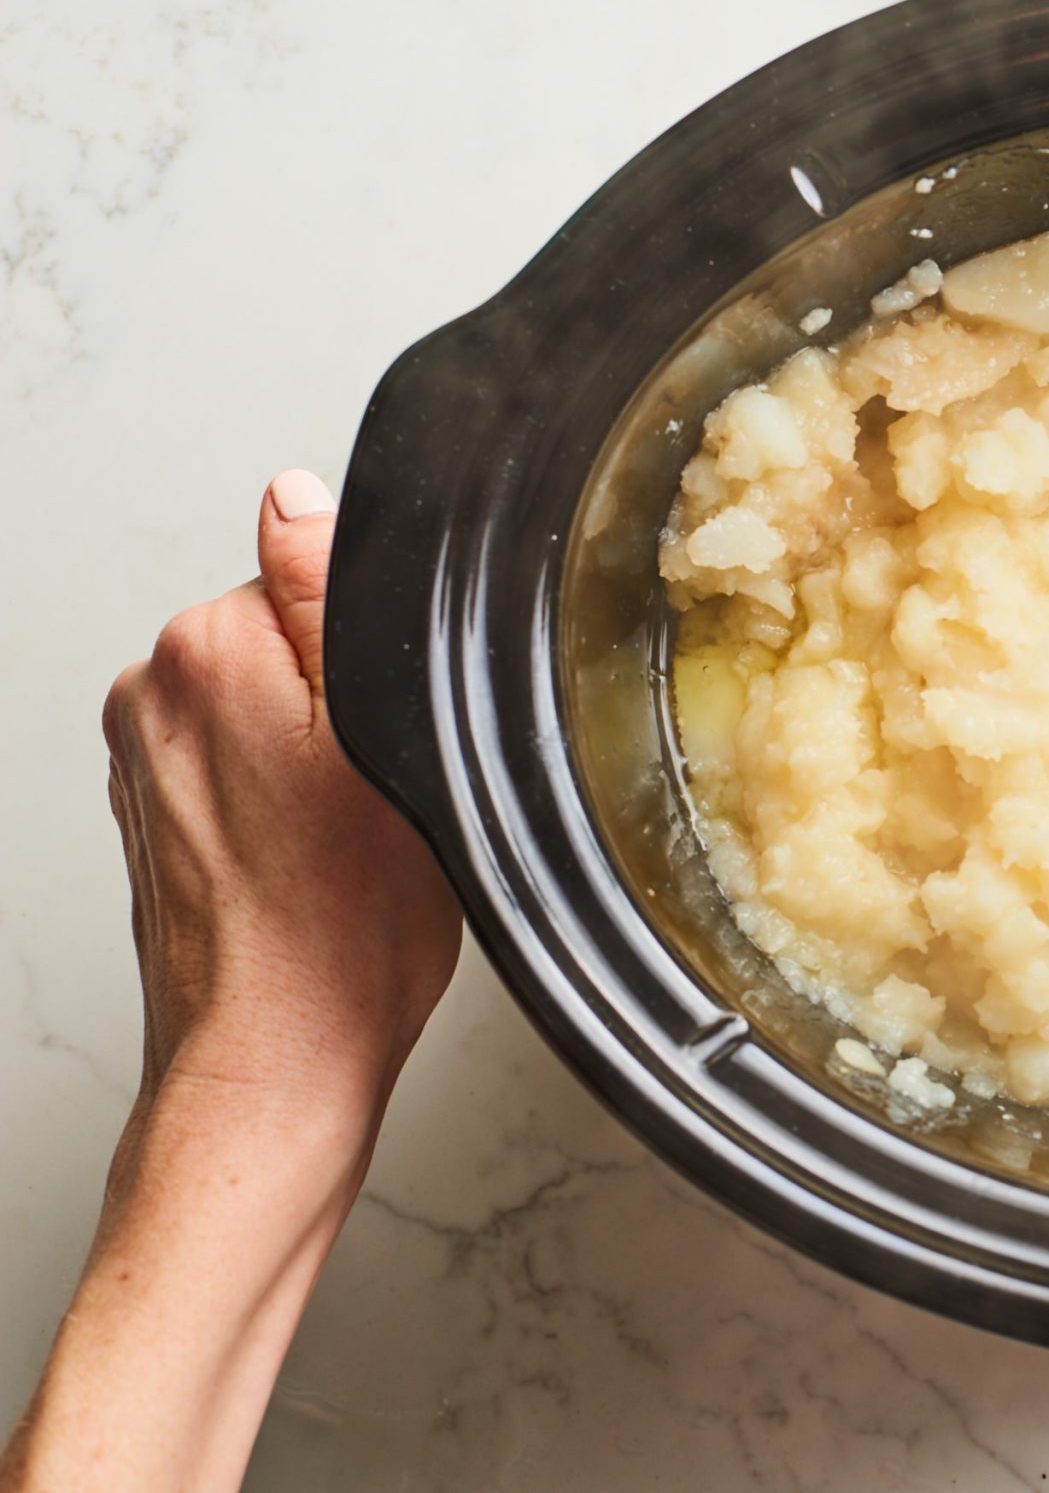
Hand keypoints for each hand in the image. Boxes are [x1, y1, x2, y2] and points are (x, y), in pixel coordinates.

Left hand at [4, 472, 461, 1492]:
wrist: (274, 1057)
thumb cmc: (344, 930)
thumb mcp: (386, 739)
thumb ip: (328, 598)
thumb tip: (294, 499)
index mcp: (210, 647)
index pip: (316, 577)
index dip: (381, 648)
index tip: (399, 725)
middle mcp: (152, 692)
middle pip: (288, 637)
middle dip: (345, 697)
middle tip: (383, 790)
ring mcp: (141, 757)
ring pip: (268, 702)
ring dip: (316, 752)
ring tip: (349, 835)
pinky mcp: (150, 811)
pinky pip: (239, 761)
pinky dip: (282, 797)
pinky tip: (314, 858)